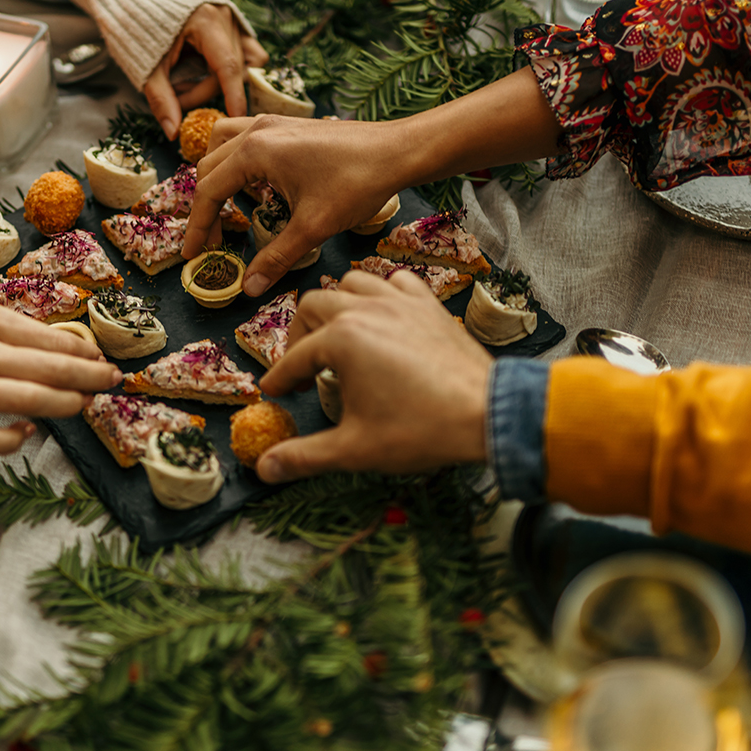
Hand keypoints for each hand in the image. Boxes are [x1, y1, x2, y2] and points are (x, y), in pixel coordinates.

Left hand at [144, 4, 268, 138]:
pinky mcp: (235, 26)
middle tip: (177, 97)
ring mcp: (233, 19)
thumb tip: (173, 132)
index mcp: (205, 20)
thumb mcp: (148, 68)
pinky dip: (234, 71)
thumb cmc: (141, 31)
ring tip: (193, 83)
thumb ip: (161, 99)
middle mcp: (225, 17)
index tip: (236, 119)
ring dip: (225, 81)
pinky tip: (208, 75)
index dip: (234, 96)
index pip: (228, 65)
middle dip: (205, 90)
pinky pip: (249, 53)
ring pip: (247, 62)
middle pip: (231, 69)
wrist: (137, 3)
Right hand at [185, 114, 410, 294]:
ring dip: (217, 177)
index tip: (193, 255)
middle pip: (209, 168)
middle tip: (212, 242)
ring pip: (222, 146)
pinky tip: (256, 188)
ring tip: (226, 211)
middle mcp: (257, 130)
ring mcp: (272, 122)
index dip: (198, 227)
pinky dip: (237, 163)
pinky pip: (244, 139)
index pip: (209, 192)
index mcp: (255, 151)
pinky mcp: (287, 125)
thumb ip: (277, 257)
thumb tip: (249, 288)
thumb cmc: (358, 183)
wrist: (397, 152)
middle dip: (205, 207)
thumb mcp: (313, 227)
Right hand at [256, 270, 491, 481]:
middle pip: (313, 306)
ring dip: (336, 305)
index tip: (274, 393)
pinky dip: (381, 292)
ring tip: (335, 335)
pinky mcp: (427, 304)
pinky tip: (382, 316)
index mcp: (342, 338)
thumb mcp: (354, 449)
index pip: (294, 358)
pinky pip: (395, 281)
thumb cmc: (422, 429)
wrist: (486, 415)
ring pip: (351, 283)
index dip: (280, 379)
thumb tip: (265, 469)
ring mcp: (399, 302)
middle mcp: (366, 309)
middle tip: (302, 368)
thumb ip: (304, 456)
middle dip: (299, 336)